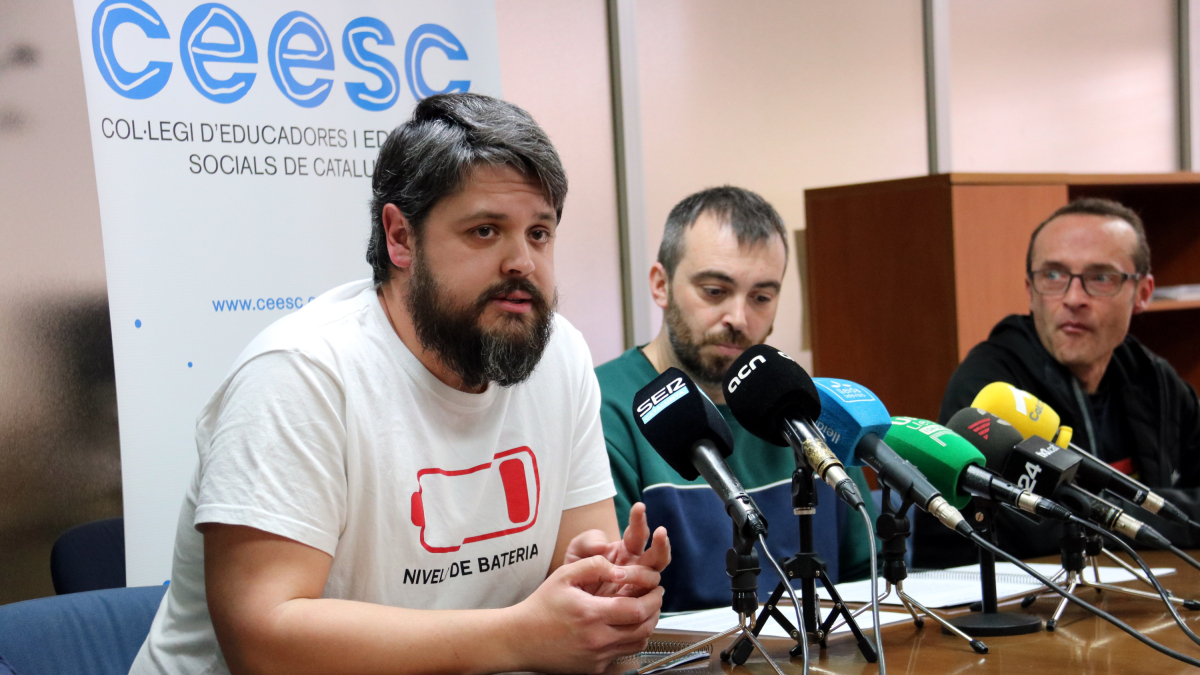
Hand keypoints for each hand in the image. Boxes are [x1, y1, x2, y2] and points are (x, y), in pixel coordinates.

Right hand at [512, 555, 661, 674]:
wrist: (520, 639)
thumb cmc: (540, 607)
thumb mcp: (564, 576)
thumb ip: (594, 566)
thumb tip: (620, 569)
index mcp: (591, 614)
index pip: (637, 609)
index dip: (653, 598)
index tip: (657, 588)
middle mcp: (597, 640)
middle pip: (644, 628)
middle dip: (656, 610)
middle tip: (656, 598)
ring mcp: (596, 657)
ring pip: (638, 644)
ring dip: (647, 626)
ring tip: (644, 611)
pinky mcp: (594, 668)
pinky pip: (622, 654)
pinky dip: (630, 640)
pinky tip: (624, 626)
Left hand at [564, 502, 670, 596]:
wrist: (569, 604)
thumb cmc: (577, 575)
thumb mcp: (575, 553)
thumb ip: (586, 542)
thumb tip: (603, 545)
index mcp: (627, 550)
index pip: (639, 533)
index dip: (639, 520)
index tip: (639, 507)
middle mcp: (638, 567)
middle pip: (658, 556)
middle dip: (661, 544)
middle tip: (660, 532)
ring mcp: (638, 588)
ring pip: (653, 579)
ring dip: (640, 574)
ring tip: (619, 574)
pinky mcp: (635, 607)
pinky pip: (648, 604)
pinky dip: (644, 600)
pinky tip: (635, 598)